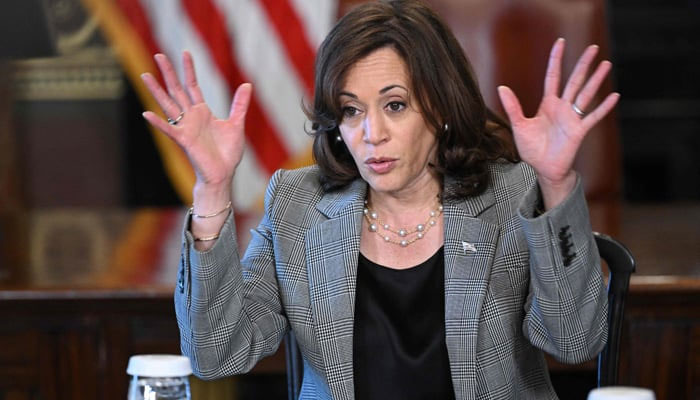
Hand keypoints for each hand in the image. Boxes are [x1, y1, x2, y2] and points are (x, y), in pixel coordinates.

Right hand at [141, 51, 251, 187]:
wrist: (223, 174)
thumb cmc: (227, 152)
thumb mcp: (237, 124)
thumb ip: (239, 105)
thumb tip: (247, 85)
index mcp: (202, 112)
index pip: (193, 86)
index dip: (189, 70)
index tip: (185, 53)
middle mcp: (191, 117)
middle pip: (177, 90)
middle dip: (168, 73)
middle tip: (158, 55)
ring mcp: (185, 128)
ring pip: (168, 105)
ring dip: (156, 91)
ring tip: (144, 76)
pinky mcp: (184, 141)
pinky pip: (169, 130)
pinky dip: (158, 123)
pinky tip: (147, 114)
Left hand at [497, 38, 618, 207]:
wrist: (541, 169)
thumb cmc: (531, 149)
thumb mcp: (519, 126)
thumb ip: (513, 107)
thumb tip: (502, 88)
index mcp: (548, 104)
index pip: (553, 77)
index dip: (556, 60)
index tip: (560, 43)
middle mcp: (562, 108)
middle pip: (574, 81)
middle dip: (583, 64)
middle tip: (593, 47)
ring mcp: (572, 118)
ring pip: (586, 94)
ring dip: (596, 80)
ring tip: (606, 64)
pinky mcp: (579, 131)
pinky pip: (593, 117)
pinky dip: (604, 107)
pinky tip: (614, 96)